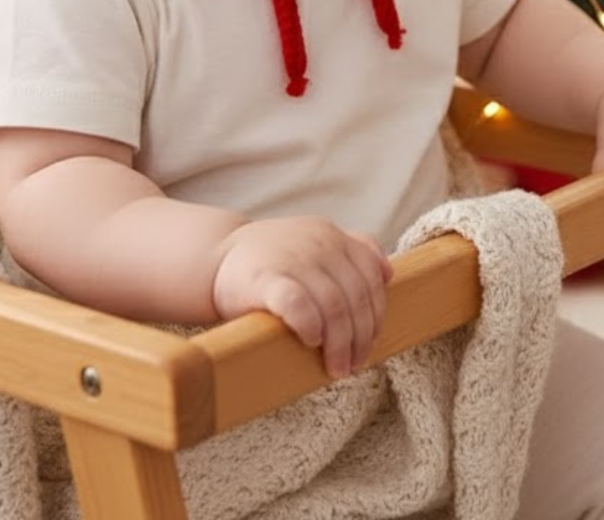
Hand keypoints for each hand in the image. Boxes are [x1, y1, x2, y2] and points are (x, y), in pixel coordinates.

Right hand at [210, 217, 392, 378]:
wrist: (216, 256)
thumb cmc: (271, 259)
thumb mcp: (313, 242)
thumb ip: (349, 251)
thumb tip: (387, 274)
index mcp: (331, 235)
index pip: (371, 274)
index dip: (376, 312)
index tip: (371, 341)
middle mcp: (317, 243)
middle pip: (355, 295)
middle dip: (361, 336)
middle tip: (355, 364)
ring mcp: (292, 259)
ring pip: (334, 305)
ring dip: (341, 342)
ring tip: (337, 367)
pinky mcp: (265, 280)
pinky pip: (298, 304)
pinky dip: (311, 326)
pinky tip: (312, 342)